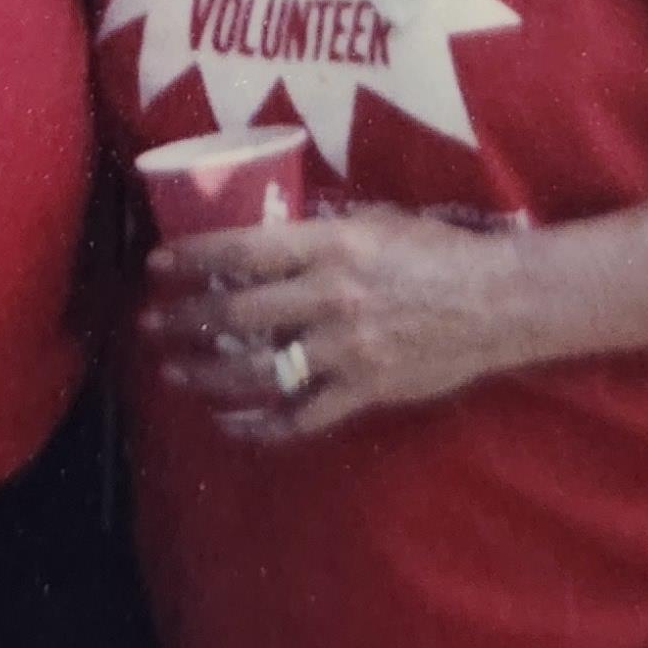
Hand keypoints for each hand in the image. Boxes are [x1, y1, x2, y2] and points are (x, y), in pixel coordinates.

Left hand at [143, 205, 532, 442]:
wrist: (497, 302)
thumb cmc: (439, 252)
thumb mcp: (377, 222)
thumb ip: (323, 234)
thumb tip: (270, 238)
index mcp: (332, 246)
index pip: (244, 250)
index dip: (193, 258)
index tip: (158, 266)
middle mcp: (330, 298)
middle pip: (237, 314)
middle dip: (184, 321)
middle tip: (151, 325)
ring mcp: (346, 350)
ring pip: (256, 371)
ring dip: (207, 375)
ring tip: (175, 372)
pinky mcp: (363, 391)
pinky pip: (300, 417)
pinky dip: (260, 425)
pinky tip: (231, 422)